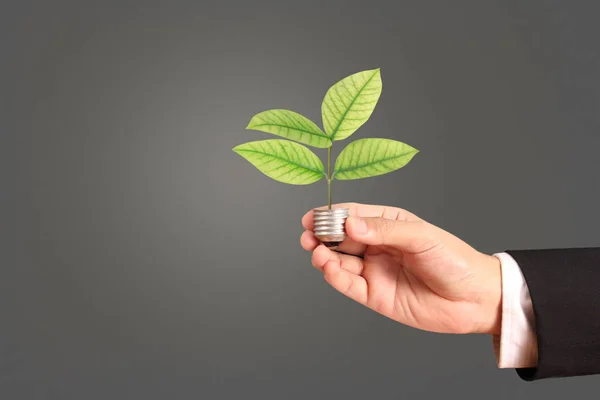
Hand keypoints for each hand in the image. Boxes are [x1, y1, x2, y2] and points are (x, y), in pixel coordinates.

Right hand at [301, 203, 501, 334]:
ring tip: (318, 253)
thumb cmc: (454, 260)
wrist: (474, 299)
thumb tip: (350, 225)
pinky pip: (348, 284)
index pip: (353, 216)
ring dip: (325, 256)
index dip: (332, 216)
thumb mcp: (420, 236)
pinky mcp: (374, 295)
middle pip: (341, 238)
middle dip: (322, 236)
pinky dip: (334, 276)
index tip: (314, 217)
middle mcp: (378, 247)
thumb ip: (384, 230)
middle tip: (309, 235)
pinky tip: (329, 268)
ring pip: (340, 261)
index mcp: (389, 225)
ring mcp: (375, 271)